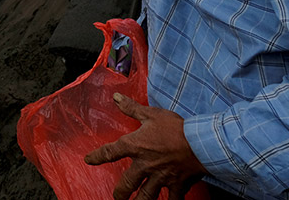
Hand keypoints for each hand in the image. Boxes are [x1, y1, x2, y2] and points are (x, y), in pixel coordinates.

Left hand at [84, 93, 206, 199]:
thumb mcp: (152, 114)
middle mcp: (145, 165)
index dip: (97, 156)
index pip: (110, 152)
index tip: (88, 160)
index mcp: (136, 146)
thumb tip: (116, 97)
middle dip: (120, 193)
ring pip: (146, 196)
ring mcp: (160, 177)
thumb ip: (132, 108)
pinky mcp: (176, 185)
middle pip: (127, 183)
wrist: (200, 142)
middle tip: (117, 197)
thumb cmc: (175, 127)